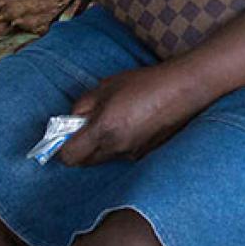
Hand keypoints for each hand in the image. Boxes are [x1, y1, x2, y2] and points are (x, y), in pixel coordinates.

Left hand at [58, 65, 207, 166]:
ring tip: (111, 121)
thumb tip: (71, 121)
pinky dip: (116, 144)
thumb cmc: (144, 83)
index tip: (63, 135)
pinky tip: (129, 124)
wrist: (183, 90)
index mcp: (104, 130)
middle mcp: (116, 148)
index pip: (70, 157)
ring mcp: (132, 154)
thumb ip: (83, 105)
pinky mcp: (144, 154)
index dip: (61, 148)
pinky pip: (120, 154)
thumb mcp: (105, 86)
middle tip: (85, 126)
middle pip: (84, 162)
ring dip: (98, 146)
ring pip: (102, 159)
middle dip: (79, 147)